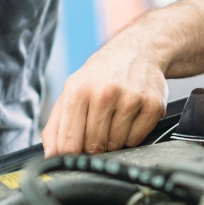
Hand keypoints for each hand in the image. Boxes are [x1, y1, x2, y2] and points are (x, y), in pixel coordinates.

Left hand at [42, 45, 167, 155]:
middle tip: (97, 128)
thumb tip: (51, 154)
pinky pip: (136, 139)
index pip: (69, 142)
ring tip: (114, 117)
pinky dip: (132, 135)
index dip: (71, 154)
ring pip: (116, 144)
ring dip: (113, 139)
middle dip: (94, 145)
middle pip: (94, 145)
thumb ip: (56, 125)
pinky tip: (130, 116)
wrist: (138, 50)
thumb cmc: (101, 75)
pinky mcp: (152, 105)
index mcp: (78, 90)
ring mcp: (131, 98)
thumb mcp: (72, 90)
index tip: (74, 152)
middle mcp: (104, 92)